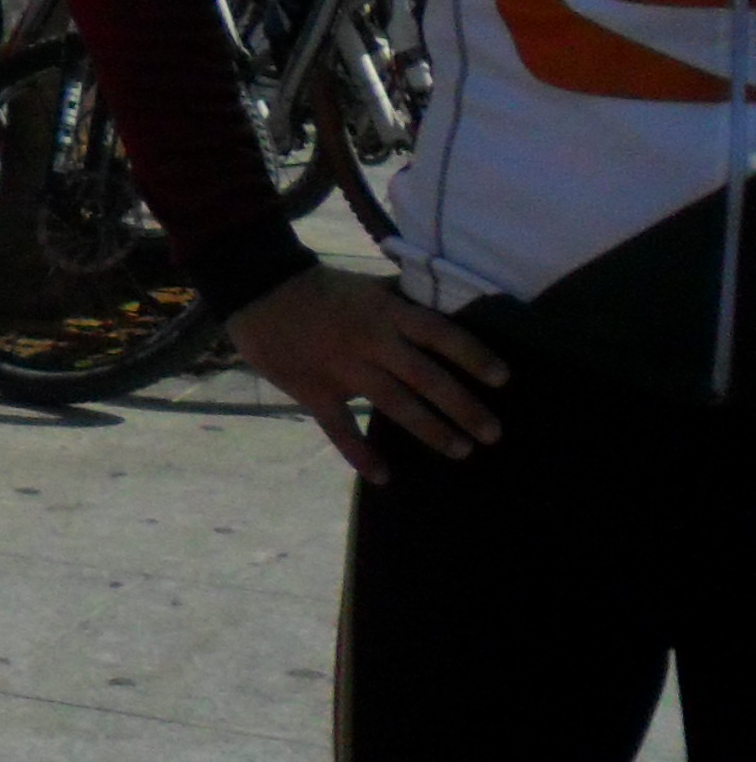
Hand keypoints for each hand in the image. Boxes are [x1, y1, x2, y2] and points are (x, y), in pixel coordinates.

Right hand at [229, 266, 506, 480]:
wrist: (258, 289)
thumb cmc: (320, 287)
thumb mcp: (368, 285)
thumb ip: (405, 301)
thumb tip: (451, 311)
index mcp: (385, 312)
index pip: (439, 333)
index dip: (473, 355)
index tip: (502, 379)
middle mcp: (370, 341)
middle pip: (424, 377)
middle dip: (461, 406)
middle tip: (492, 433)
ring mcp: (341, 368)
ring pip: (393, 404)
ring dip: (429, 430)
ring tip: (460, 451)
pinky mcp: (313, 389)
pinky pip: (339, 427)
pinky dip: (359, 453)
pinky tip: (383, 476)